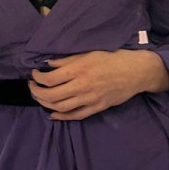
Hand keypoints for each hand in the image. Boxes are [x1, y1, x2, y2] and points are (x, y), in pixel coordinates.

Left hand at [29, 50, 151, 120]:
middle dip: (36, 92)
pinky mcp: (97, 108)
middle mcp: (82, 86)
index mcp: (79, 70)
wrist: (135, 72)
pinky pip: (76, 116)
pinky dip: (62, 116)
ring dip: (46, 104)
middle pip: (51, 95)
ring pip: (61, 107)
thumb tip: (48, 64)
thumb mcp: (88, 53)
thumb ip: (67, 60)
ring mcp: (90, 99)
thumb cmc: (111, 58)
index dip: (37, 78)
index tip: (34, 74)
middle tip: (32, 87)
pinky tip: (53, 114)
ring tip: (39, 97)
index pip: (50, 79)